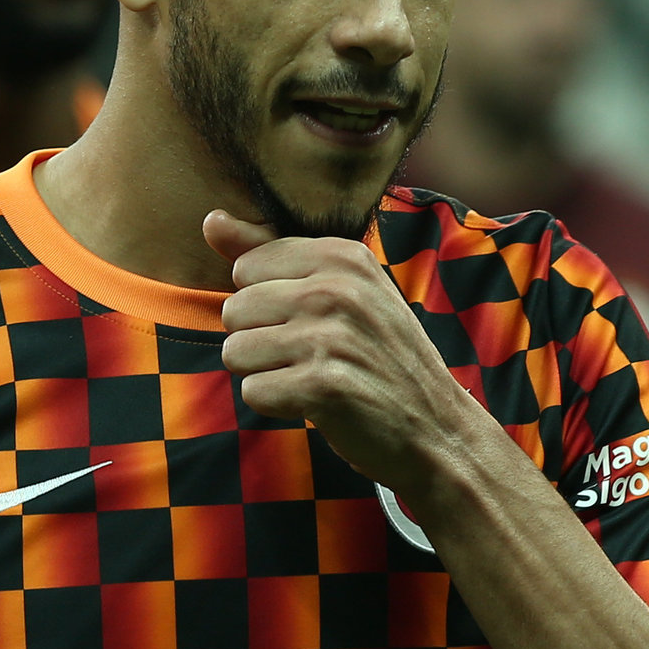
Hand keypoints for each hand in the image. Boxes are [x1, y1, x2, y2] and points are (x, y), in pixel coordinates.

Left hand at [204, 209, 472, 493]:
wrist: (437, 427)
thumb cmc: (380, 357)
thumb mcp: (342, 290)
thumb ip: (270, 253)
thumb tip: (211, 221)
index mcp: (343, 256)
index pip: (247, 267)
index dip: (267, 303)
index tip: (311, 320)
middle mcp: (337, 290)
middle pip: (234, 310)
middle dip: (260, 341)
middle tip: (312, 357)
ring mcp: (331, 338)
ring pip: (236, 352)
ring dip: (266, 375)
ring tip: (311, 379)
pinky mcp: (322, 387)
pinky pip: (254, 392)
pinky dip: (277, 406)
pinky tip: (315, 404)